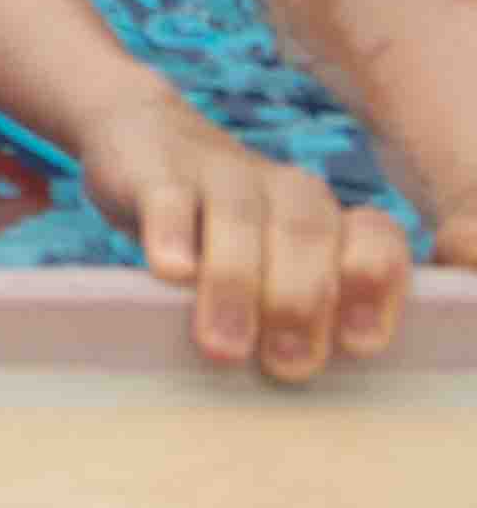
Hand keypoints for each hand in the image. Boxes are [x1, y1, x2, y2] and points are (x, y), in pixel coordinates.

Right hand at [79, 95, 410, 381]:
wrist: (139, 135)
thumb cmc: (222, 232)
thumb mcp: (271, 264)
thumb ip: (297, 311)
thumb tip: (303, 378)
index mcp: (327, 216)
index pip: (376, 241)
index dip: (374, 289)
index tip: (358, 344)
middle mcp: (285, 190)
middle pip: (308, 235)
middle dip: (299, 303)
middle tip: (285, 364)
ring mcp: (219, 174)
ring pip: (241, 219)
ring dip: (237, 284)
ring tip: (223, 346)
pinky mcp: (156, 170)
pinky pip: (169, 200)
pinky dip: (173, 235)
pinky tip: (171, 271)